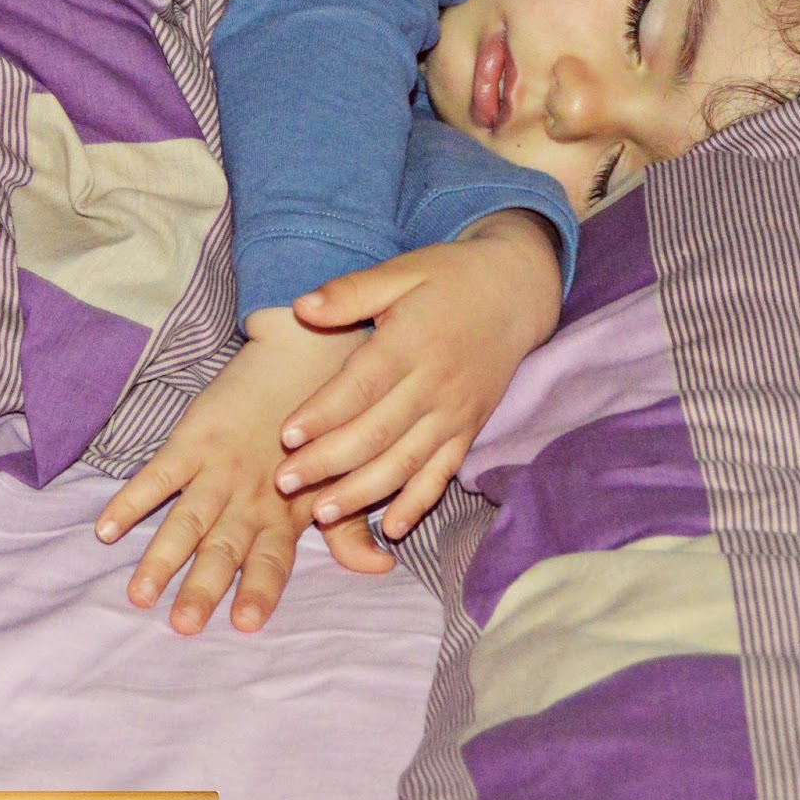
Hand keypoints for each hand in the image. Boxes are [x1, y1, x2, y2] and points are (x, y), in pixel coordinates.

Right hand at [95, 313, 390, 634]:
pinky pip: (157, 473)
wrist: (306, 352)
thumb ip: (349, 530)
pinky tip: (106, 529)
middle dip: (202, 587)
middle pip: (222, 548)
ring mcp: (219, 467)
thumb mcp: (340, 478)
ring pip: (186, 519)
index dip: (258, 589)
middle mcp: (251, 495)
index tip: (245, 623)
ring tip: (139, 593)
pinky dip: (131, 500)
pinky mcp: (193, 437)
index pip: (271, 558)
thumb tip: (379, 569)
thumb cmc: (325, 427)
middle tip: (183, 624)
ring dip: (162, 556)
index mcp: (287, 511)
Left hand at [276, 210, 561, 540]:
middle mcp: (434, 383)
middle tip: (284, 482)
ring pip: (405, 462)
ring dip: (363, 491)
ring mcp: (455, 412)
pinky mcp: (469, 430)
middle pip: (377, 432)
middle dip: (328, 462)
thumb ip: (351, 291)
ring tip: (321, 512)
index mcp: (412, 341)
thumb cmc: (449, 277)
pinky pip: (443, 473)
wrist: (515, 292)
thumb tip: (301, 306)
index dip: (323, 413)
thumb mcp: (401, 271)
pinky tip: (393, 528)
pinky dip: (419, 502)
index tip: (286, 435)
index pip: (362, 385)